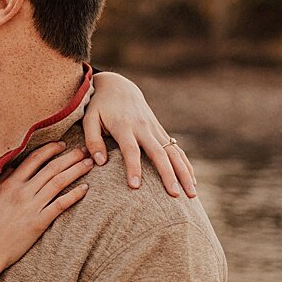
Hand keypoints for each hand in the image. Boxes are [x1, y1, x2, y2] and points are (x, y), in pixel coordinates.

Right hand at [0, 143, 92, 281]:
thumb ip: (2, 180)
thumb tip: (12, 168)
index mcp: (10, 183)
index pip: (34, 159)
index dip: (50, 149)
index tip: (62, 145)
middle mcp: (22, 191)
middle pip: (51, 168)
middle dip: (70, 157)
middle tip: (85, 150)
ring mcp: (31, 207)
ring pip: (58, 182)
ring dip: (76, 171)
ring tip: (90, 164)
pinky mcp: (38, 223)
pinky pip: (60, 205)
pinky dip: (74, 195)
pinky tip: (85, 189)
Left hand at [82, 71, 196, 196]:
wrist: (118, 86)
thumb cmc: (100, 106)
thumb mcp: (90, 119)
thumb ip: (92, 140)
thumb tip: (99, 162)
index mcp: (124, 126)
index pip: (130, 149)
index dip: (133, 167)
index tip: (135, 186)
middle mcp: (143, 127)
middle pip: (159, 153)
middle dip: (168, 175)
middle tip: (174, 195)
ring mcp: (155, 129)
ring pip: (173, 152)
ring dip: (184, 173)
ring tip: (191, 194)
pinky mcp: (161, 131)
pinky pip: (176, 150)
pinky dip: (186, 165)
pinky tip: (192, 181)